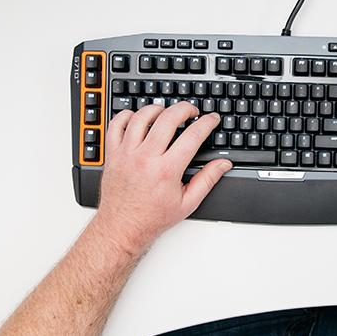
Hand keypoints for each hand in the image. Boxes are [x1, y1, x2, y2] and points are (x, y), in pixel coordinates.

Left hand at [91, 102, 230, 255]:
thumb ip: (207, 180)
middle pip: (167, 118)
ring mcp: (126, 155)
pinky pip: (115, 125)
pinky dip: (127, 116)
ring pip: (141, 117)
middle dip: (185, 108)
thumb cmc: (152, 217)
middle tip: (191, 111)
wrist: (122, 227)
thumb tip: (223, 164)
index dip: (206, 122)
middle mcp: (146, 158)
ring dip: (157, 109)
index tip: (211, 119)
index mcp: (166, 170)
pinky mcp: (113, 155)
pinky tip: (137, 118)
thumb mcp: (187, 203)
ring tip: (165, 113)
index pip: (192, 135)